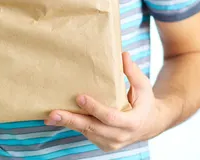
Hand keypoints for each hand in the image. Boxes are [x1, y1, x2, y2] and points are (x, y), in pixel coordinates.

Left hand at [45, 52, 164, 152]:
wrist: (149, 125)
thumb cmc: (144, 102)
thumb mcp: (143, 86)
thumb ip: (133, 72)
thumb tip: (123, 55)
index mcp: (132, 122)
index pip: (111, 117)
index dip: (95, 109)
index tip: (80, 98)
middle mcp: (120, 136)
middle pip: (93, 128)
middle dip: (71, 120)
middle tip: (53, 114)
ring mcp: (111, 143)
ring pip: (86, 132)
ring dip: (68, 124)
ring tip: (50, 116)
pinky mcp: (103, 144)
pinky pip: (86, 134)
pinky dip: (73, 126)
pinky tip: (58, 119)